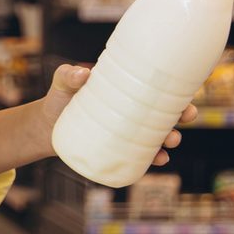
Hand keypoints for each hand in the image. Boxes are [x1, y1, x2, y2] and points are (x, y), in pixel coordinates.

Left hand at [38, 63, 198, 166]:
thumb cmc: (58, 99)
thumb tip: (82, 74)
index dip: (178, 92)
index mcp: (127, 92)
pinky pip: (143, 156)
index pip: (157, 90)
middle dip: (183, 116)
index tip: (188, 96)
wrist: (45, 128)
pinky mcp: (120, 150)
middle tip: (184, 117)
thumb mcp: (62, 83)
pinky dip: (153, 158)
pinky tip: (158, 160)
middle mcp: (133, 112)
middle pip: (166, 113)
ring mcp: (127, 133)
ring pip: (159, 136)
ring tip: (169, 143)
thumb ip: (68, 76)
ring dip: (171, 140)